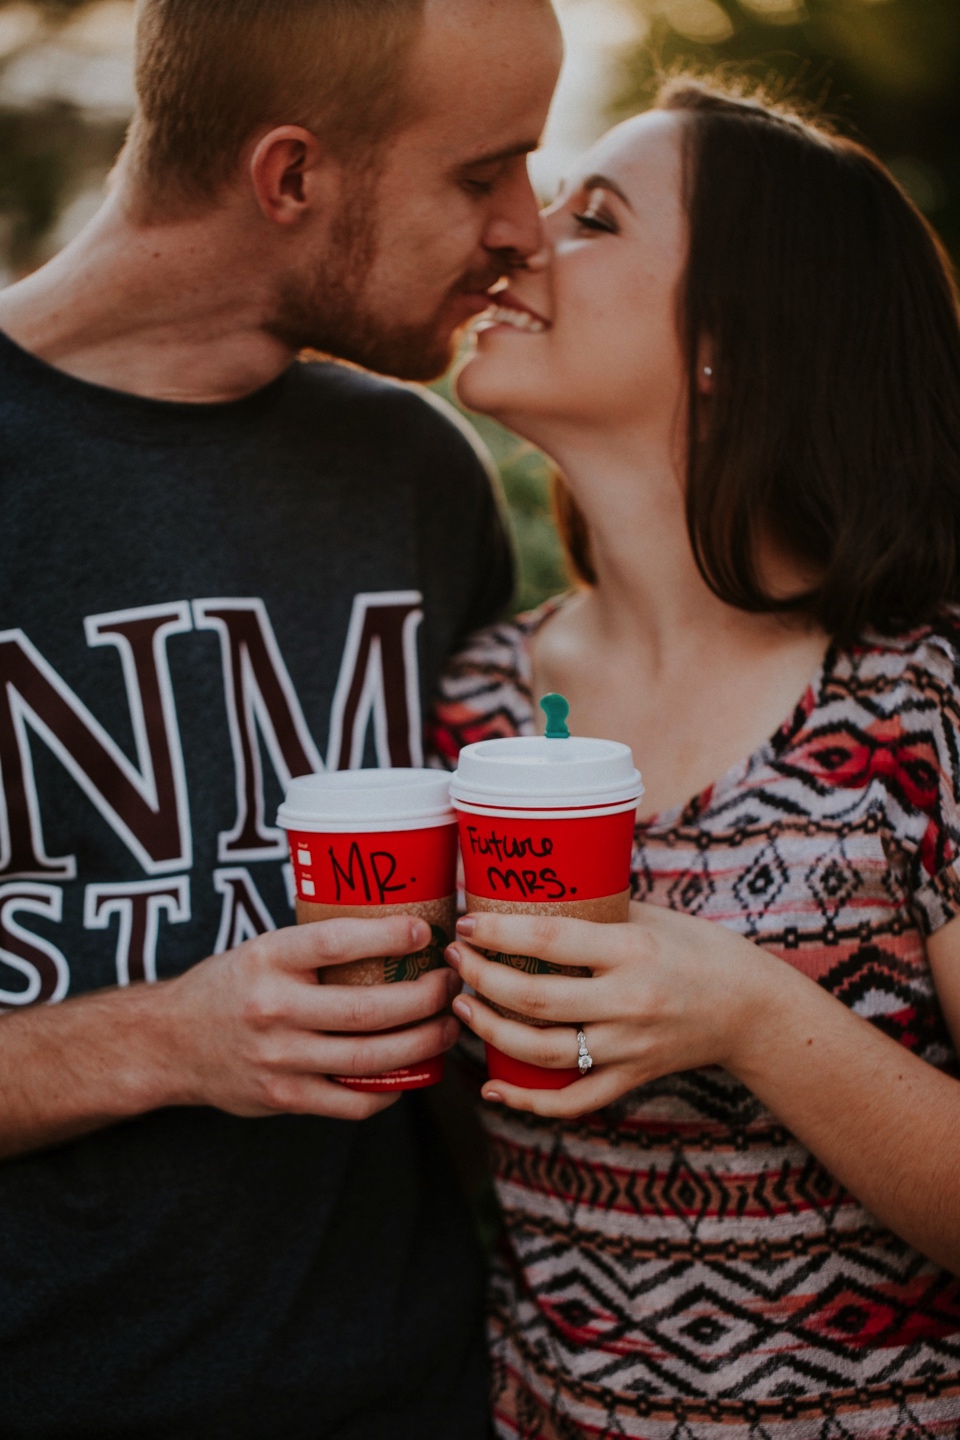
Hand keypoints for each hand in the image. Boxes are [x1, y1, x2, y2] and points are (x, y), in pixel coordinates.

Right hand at [158, 916, 462, 1120]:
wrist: (169, 1042)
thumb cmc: (231, 986)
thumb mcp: (263, 949)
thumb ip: (316, 949)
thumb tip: (400, 931)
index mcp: (268, 959)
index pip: (336, 942)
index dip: (388, 937)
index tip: (425, 934)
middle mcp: (272, 1008)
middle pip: (368, 1009)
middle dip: (425, 998)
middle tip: (451, 984)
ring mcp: (278, 1059)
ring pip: (370, 1057)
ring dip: (422, 1043)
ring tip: (447, 1027)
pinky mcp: (283, 1098)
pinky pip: (353, 1100)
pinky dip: (392, 1089)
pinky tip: (412, 1071)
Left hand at [446, 904, 781, 1117]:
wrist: (752, 1010)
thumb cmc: (699, 950)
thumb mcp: (652, 917)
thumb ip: (597, 911)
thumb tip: (532, 895)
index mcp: (632, 950)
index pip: (550, 942)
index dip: (499, 933)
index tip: (467, 923)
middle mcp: (628, 1002)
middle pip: (535, 1000)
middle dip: (482, 979)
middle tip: (456, 958)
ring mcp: (629, 1046)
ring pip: (542, 1052)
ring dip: (490, 1032)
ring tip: (462, 1006)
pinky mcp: (631, 1078)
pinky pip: (572, 1100)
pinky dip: (528, 1101)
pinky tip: (492, 1086)